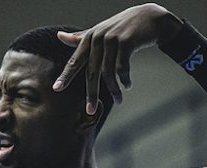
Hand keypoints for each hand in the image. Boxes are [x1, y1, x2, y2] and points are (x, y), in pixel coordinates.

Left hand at [53, 3, 182, 112]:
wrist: (149, 17)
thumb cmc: (123, 26)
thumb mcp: (100, 31)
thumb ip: (81, 37)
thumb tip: (59, 36)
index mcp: (89, 38)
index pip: (75, 60)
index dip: (66, 75)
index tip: (56, 89)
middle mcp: (98, 38)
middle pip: (91, 72)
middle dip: (91, 93)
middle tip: (91, 110)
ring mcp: (112, 39)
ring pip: (108, 73)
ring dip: (114, 90)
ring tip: (118, 100)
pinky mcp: (126, 41)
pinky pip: (122, 68)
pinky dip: (125, 80)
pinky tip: (127, 85)